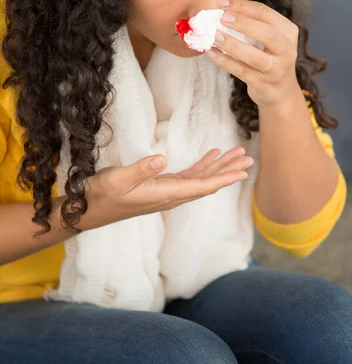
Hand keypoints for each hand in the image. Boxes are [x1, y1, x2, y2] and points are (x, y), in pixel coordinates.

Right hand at [86, 148, 253, 228]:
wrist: (90, 209)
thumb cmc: (103, 195)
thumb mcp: (118, 179)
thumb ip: (141, 169)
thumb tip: (163, 159)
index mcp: (165, 194)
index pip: (201, 187)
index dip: (223, 178)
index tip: (243, 172)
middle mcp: (171, 195)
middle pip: (207, 183)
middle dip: (228, 170)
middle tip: (248, 158)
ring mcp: (167, 192)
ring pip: (200, 179)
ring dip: (219, 167)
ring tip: (236, 154)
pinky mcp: (161, 187)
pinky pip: (188, 177)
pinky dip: (202, 166)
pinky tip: (211, 156)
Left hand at [208, 0, 299, 107]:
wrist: (280, 90)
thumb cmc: (270, 57)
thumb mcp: (270, 38)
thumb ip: (253, 23)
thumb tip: (222, 8)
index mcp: (288, 31)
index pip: (266, 13)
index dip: (243, 6)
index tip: (223, 2)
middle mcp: (286, 50)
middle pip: (267, 33)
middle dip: (243, 23)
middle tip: (222, 17)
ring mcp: (276, 68)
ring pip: (254, 56)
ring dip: (232, 45)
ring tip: (215, 36)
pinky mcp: (262, 83)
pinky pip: (241, 71)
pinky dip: (225, 61)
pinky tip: (212, 53)